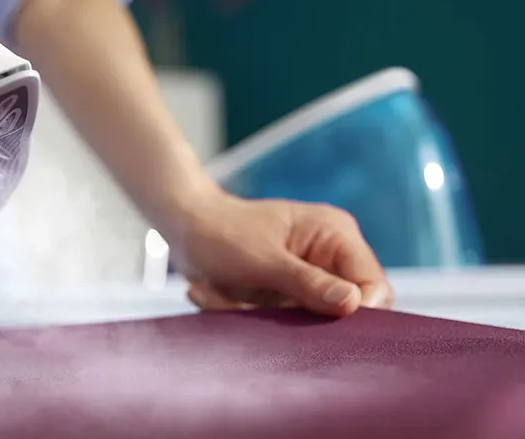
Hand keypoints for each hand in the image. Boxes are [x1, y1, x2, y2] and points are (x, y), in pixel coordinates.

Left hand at [173, 188, 393, 316]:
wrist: (184, 228)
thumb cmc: (222, 232)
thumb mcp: (263, 259)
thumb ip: (308, 283)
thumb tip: (354, 304)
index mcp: (335, 234)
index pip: (373, 285)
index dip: (358, 313)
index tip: (323, 328)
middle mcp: (329, 256)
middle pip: (344, 310)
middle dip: (297, 319)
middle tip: (259, 309)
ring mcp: (308, 279)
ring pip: (306, 324)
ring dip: (259, 317)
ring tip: (221, 291)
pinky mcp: (286, 296)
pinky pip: (280, 324)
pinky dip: (242, 314)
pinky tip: (211, 290)